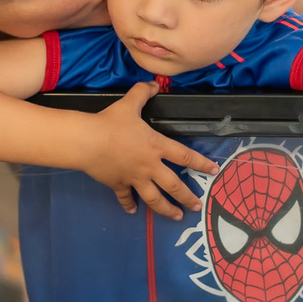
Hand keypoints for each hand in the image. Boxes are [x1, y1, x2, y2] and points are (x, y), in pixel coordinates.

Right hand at [81, 82, 218, 220]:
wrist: (88, 142)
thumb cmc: (111, 123)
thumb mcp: (128, 104)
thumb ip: (142, 93)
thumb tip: (153, 84)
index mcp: (156, 146)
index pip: (185, 156)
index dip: (201, 164)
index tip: (214, 171)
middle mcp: (150, 166)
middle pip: (174, 185)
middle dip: (187, 197)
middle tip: (197, 206)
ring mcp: (134, 178)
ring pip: (155, 199)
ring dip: (167, 209)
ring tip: (177, 217)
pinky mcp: (118, 184)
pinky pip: (126, 197)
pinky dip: (129, 204)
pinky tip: (133, 211)